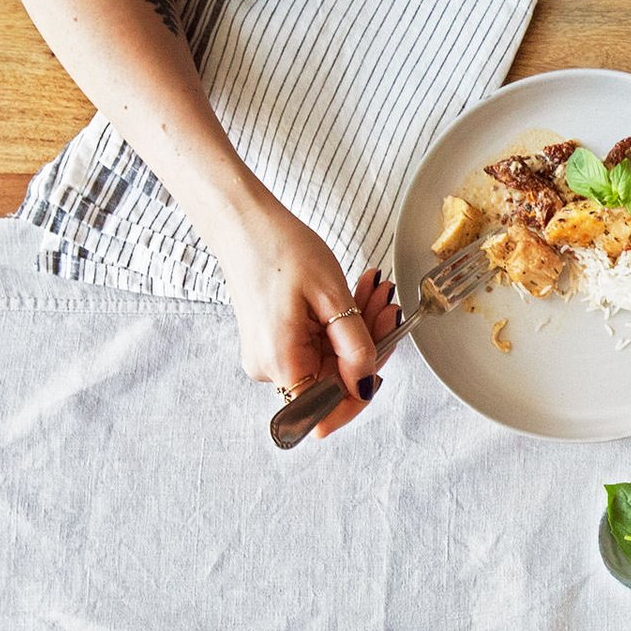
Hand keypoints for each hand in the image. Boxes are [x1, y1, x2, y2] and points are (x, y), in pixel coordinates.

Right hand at [214, 191, 397, 437]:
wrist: (242, 221)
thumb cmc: (281, 249)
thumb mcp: (332, 297)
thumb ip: (354, 348)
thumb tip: (366, 387)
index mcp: (282, 362)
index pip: (327, 408)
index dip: (360, 396)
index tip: (383, 369)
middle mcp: (271, 368)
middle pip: (335, 378)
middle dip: (369, 345)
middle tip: (388, 307)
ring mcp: (271, 356)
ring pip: (331, 358)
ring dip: (360, 328)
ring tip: (375, 291)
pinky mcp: (276, 342)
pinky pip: (318, 343)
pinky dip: (340, 323)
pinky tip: (357, 295)